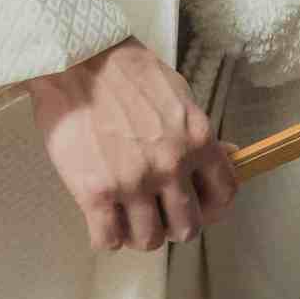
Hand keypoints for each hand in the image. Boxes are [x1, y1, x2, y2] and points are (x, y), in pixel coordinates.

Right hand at [26, 38, 238, 253]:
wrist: (74, 58)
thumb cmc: (122, 69)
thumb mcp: (176, 93)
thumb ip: (197, 131)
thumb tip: (225, 154)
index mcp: (196, 140)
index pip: (223, 194)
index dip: (212, 208)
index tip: (197, 208)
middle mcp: (170, 166)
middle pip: (187, 227)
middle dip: (172, 225)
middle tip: (155, 214)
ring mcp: (133, 182)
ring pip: (148, 239)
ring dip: (137, 233)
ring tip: (124, 218)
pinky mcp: (95, 192)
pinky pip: (107, 240)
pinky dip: (104, 237)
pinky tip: (99, 220)